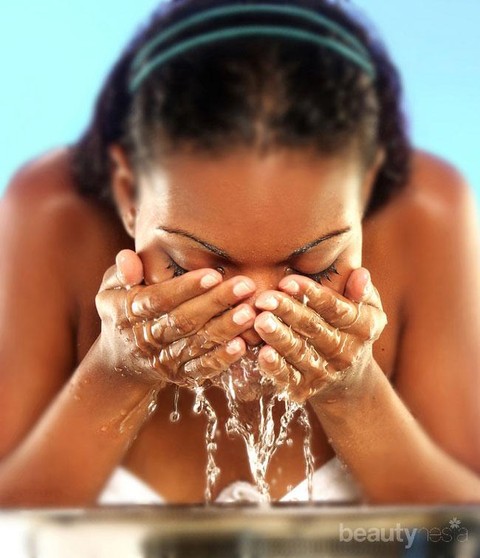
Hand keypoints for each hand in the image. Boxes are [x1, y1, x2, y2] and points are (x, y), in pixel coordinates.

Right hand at [95, 249, 257, 387]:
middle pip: (183, 321)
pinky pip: (201, 369)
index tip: (214, 274)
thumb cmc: (123, 311)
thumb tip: (128, 260)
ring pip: (196, 345)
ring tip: (250, 312)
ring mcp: (164, 360)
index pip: (159, 300)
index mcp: (129, 313)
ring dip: (225, 329)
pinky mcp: (179, 376)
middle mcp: (146, 339)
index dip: (186, 288)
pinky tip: (242, 345)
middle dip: (215, 303)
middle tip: (245, 286)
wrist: (121, 361)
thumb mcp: (112, 288)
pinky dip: (221, 360)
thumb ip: (121, 271)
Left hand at [253, 268, 386, 402]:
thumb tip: (361, 274)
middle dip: (287, 312)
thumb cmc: (351, 328)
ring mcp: (325, 372)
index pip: (335, 308)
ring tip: (259, 321)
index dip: (311, 294)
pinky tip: (262, 353)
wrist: (350, 380)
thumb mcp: (368, 310)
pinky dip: (275, 367)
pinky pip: (289, 377)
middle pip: (313, 328)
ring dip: (278, 337)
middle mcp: (345, 352)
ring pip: (299, 352)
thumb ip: (363, 292)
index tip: (287, 281)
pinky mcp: (305, 388)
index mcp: (362, 327)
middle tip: (264, 298)